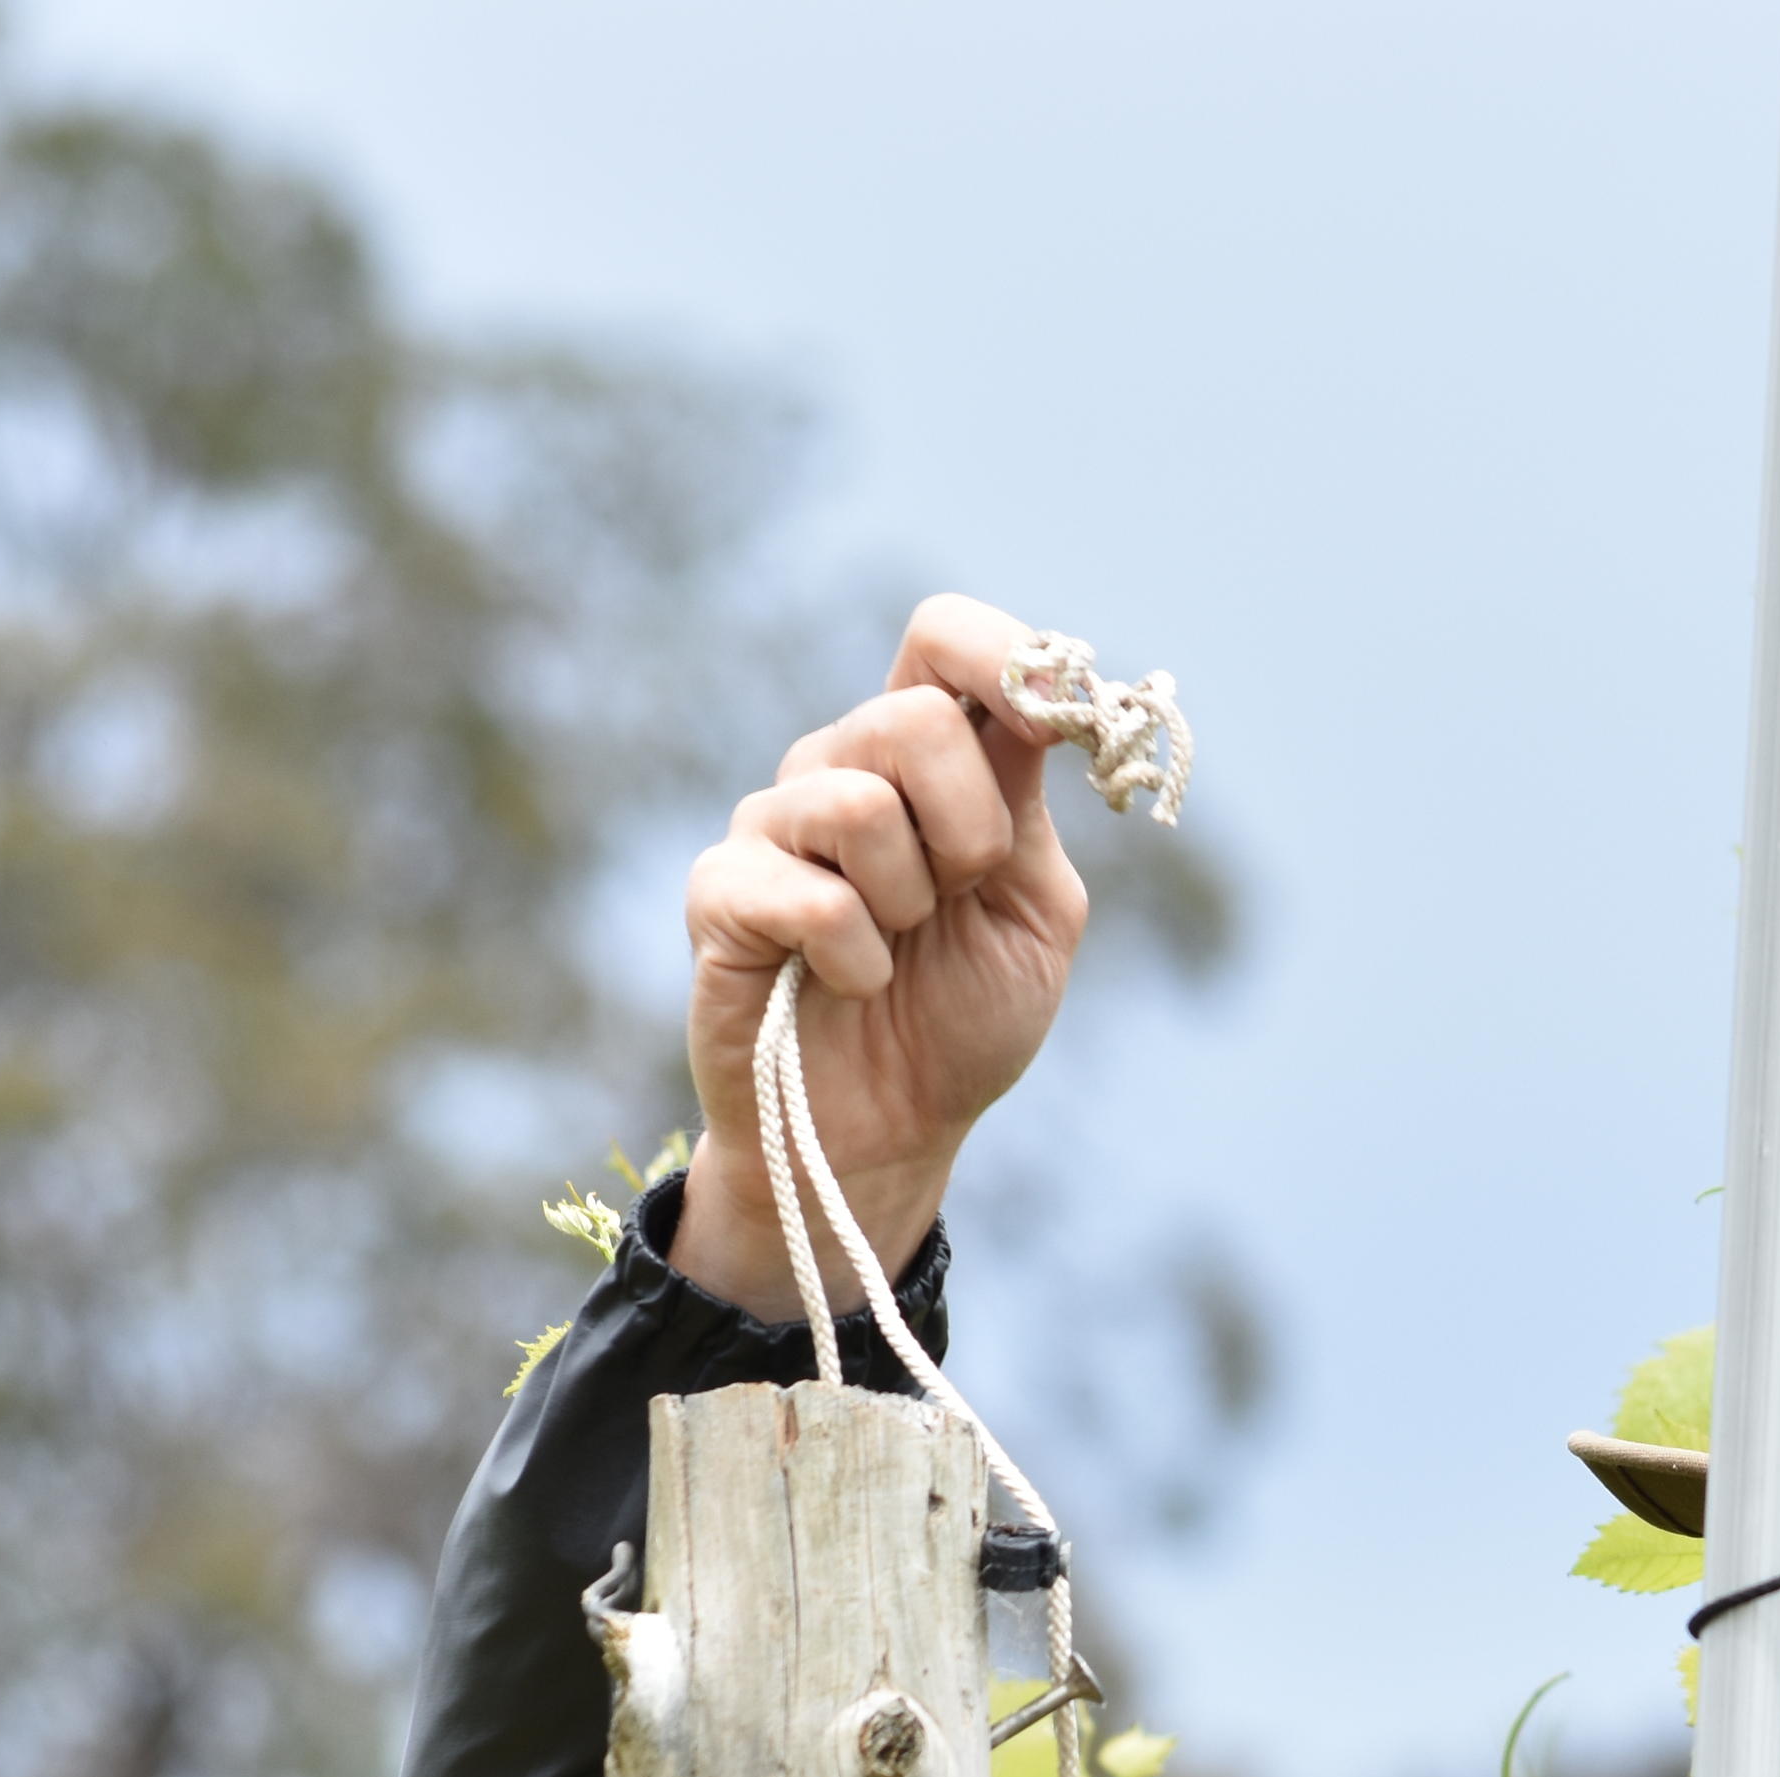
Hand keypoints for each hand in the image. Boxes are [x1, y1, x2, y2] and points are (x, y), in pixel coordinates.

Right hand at [668, 592, 1092, 1320]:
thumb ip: (1029, 802)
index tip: (1059, 726)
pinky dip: (856, 960)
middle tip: (958, 897)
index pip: (943, 637)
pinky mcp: (721, 893)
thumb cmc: (960, 1019)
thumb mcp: (1034, 909)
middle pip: (914, 719)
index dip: (1007, 659)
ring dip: (909, 903)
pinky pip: (809, 895)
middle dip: (971, 831)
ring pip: (860, 801)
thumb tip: (1045, 696)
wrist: (886, 1136)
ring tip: (895, 948)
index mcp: (925, 757)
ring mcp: (773, 825)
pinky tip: (846, 984)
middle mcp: (840, 767)